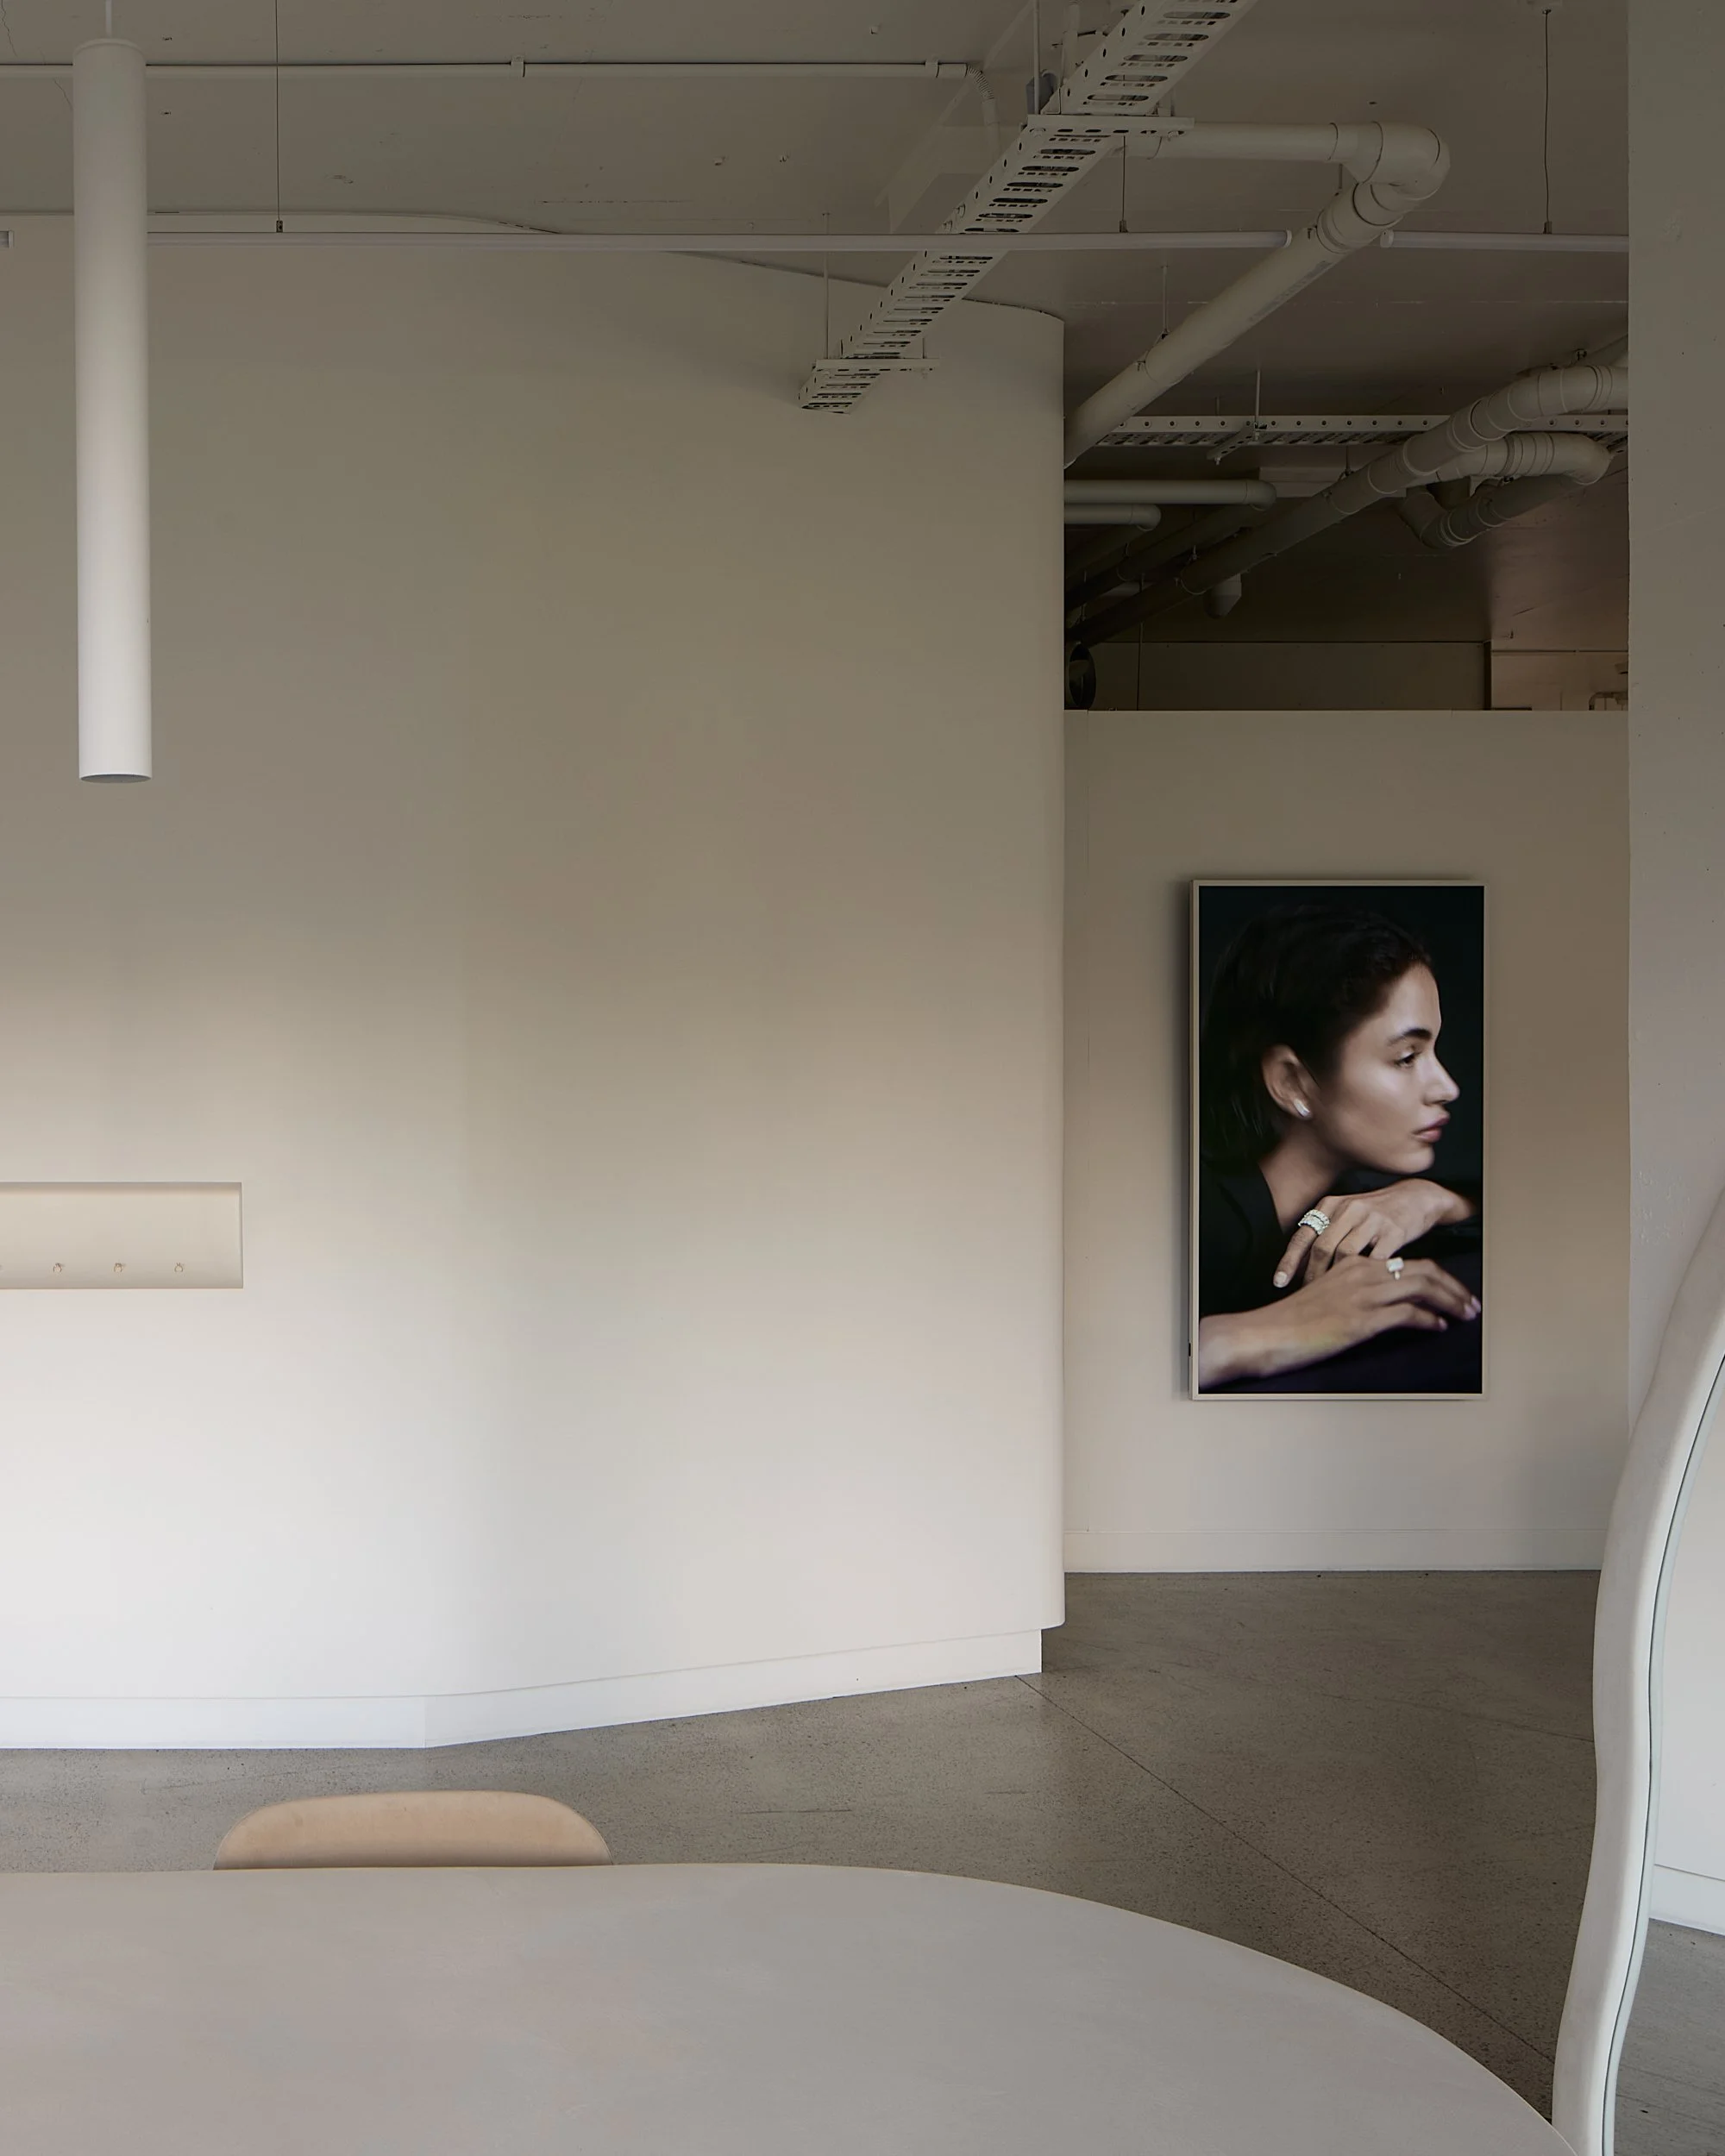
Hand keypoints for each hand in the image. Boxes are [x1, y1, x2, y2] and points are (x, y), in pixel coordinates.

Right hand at [1198, 1253, 1481, 1388]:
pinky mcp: (1363, 1319)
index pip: (1408, 1262)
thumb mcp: (1328, 1296)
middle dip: (1454, 1287)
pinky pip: (1409, 1314)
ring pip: (1422, 1287)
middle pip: (1424, 1270)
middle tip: (1471, 1303)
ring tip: (1466, 1314)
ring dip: (1451, 1301)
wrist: (1267, 1333)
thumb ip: (1355, 1292)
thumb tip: (1386, 1306)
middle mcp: (1363, 1273)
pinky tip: (1438, 1328)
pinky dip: (1429, 1320)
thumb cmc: (1293, 1321)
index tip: (1453, 1292)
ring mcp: (1364, 1295)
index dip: (1438, 1277)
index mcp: (1354, 1264)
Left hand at [1273, 1179, 1472, 1288]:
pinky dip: (1367, 1276)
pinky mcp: (1395, 1230)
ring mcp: (1372, 1219)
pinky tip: (1363, 1290)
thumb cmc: (1375, 1213)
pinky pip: (1376, 1259)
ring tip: (1333, 1297)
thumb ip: (1324, 1233)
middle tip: (1308, 1296)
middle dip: (1311, 1275)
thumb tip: (1298, 1265)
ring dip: (1337, 1279)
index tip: (1278, 1283)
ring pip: (1346, 1254)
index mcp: (1331, 1205)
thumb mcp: (1346, 1213)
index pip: (1303, 1235)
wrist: (1417, 1198)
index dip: (1289, 1261)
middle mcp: (1348, 1209)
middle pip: (1321, 1247)